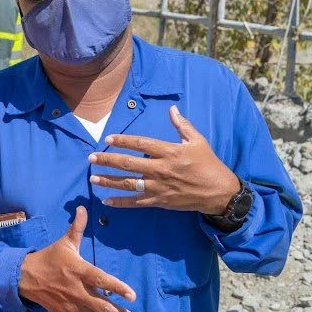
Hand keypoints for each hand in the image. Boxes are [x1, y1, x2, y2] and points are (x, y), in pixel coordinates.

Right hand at [19, 207, 145, 311]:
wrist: (25, 277)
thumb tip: (83, 208)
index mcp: (78, 270)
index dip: (117, 287)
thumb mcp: (64, 242)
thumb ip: (77, 227)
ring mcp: (72, 305)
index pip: (100, 279)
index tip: (133, 295)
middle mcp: (77, 290)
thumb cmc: (49, 258)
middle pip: (103, 307)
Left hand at [89, 106, 240, 214]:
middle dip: (108, 160)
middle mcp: (161, 169)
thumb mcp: (198, 141)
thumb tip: (171, 109)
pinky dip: (121, 203)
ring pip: (129, 183)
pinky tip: (106, 201)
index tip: (108, 138)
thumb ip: (182, 125)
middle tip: (91, 158)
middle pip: (129, 164)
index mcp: (169, 152)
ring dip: (109, 181)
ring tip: (92, 178)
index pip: (141, 144)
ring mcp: (159, 187)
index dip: (123, 140)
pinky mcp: (160, 201)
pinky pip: (136, 202)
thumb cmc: (208, 164)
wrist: (219, 192)